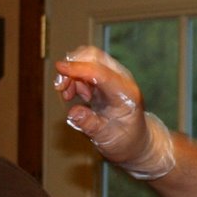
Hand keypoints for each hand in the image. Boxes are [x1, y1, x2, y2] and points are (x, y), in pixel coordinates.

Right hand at [53, 46, 175, 179]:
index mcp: (126, 94)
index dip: (79, 69)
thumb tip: (72, 113)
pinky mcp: (106, 77)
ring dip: (72, 73)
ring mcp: (114, 76)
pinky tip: (75, 94)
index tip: (60, 68)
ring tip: (68, 95)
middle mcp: (122, 79)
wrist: (136, 140)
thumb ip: (89, 125)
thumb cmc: (125, 140)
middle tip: (61, 88)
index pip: (100, 72)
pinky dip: (75, 76)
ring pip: (88, 59)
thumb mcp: (106, 139)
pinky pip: (86, 67)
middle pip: (93, 56)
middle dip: (72, 67)